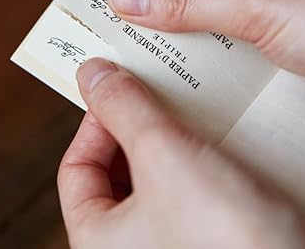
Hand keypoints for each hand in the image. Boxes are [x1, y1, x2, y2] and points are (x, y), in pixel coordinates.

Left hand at [58, 58, 304, 248]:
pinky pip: (191, 192)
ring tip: (189, 108)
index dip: (94, 122)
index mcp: (99, 240)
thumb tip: (92, 74)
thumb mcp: (165, 157)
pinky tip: (220, 136)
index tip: (120, 89)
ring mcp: (171, 244)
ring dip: (171, 140)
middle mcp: (131, 247)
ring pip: (157, 179)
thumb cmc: (228, 238)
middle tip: (155, 92)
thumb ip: (125, 110)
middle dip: (135, 129)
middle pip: (115, 172)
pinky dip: (199, 161)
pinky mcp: (210, 239)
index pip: (75, 169)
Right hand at [106, 0, 304, 144]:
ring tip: (150, 68)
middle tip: (125, 37)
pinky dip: (222, 73)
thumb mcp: (259, 4)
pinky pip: (248, 59)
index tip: (119, 0)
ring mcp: (296, 16)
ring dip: (195, 48)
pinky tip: (194, 91)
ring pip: (227, 28)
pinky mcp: (302, 56)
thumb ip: (188, 1)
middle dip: (172, 15)